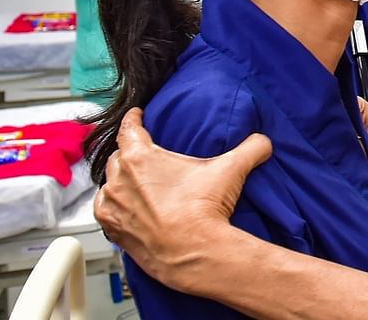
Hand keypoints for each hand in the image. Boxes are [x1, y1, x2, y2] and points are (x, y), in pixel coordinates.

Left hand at [93, 108, 271, 288]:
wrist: (194, 251)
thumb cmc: (203, 211)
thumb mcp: (231, 170)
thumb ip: (250, 148)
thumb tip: (262, 141)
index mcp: (140, 157)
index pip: (128, 127)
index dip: (133, 118)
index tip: (136, 115)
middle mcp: (120, 179)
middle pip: (118, 155)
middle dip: (130, 152)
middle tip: (146, 155)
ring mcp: (114, 205)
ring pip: (110, 183)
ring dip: (121, 180)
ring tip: (137, 183)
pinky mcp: (113, 229)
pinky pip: (105, 210)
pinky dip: (114, 205)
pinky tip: (127, 207)